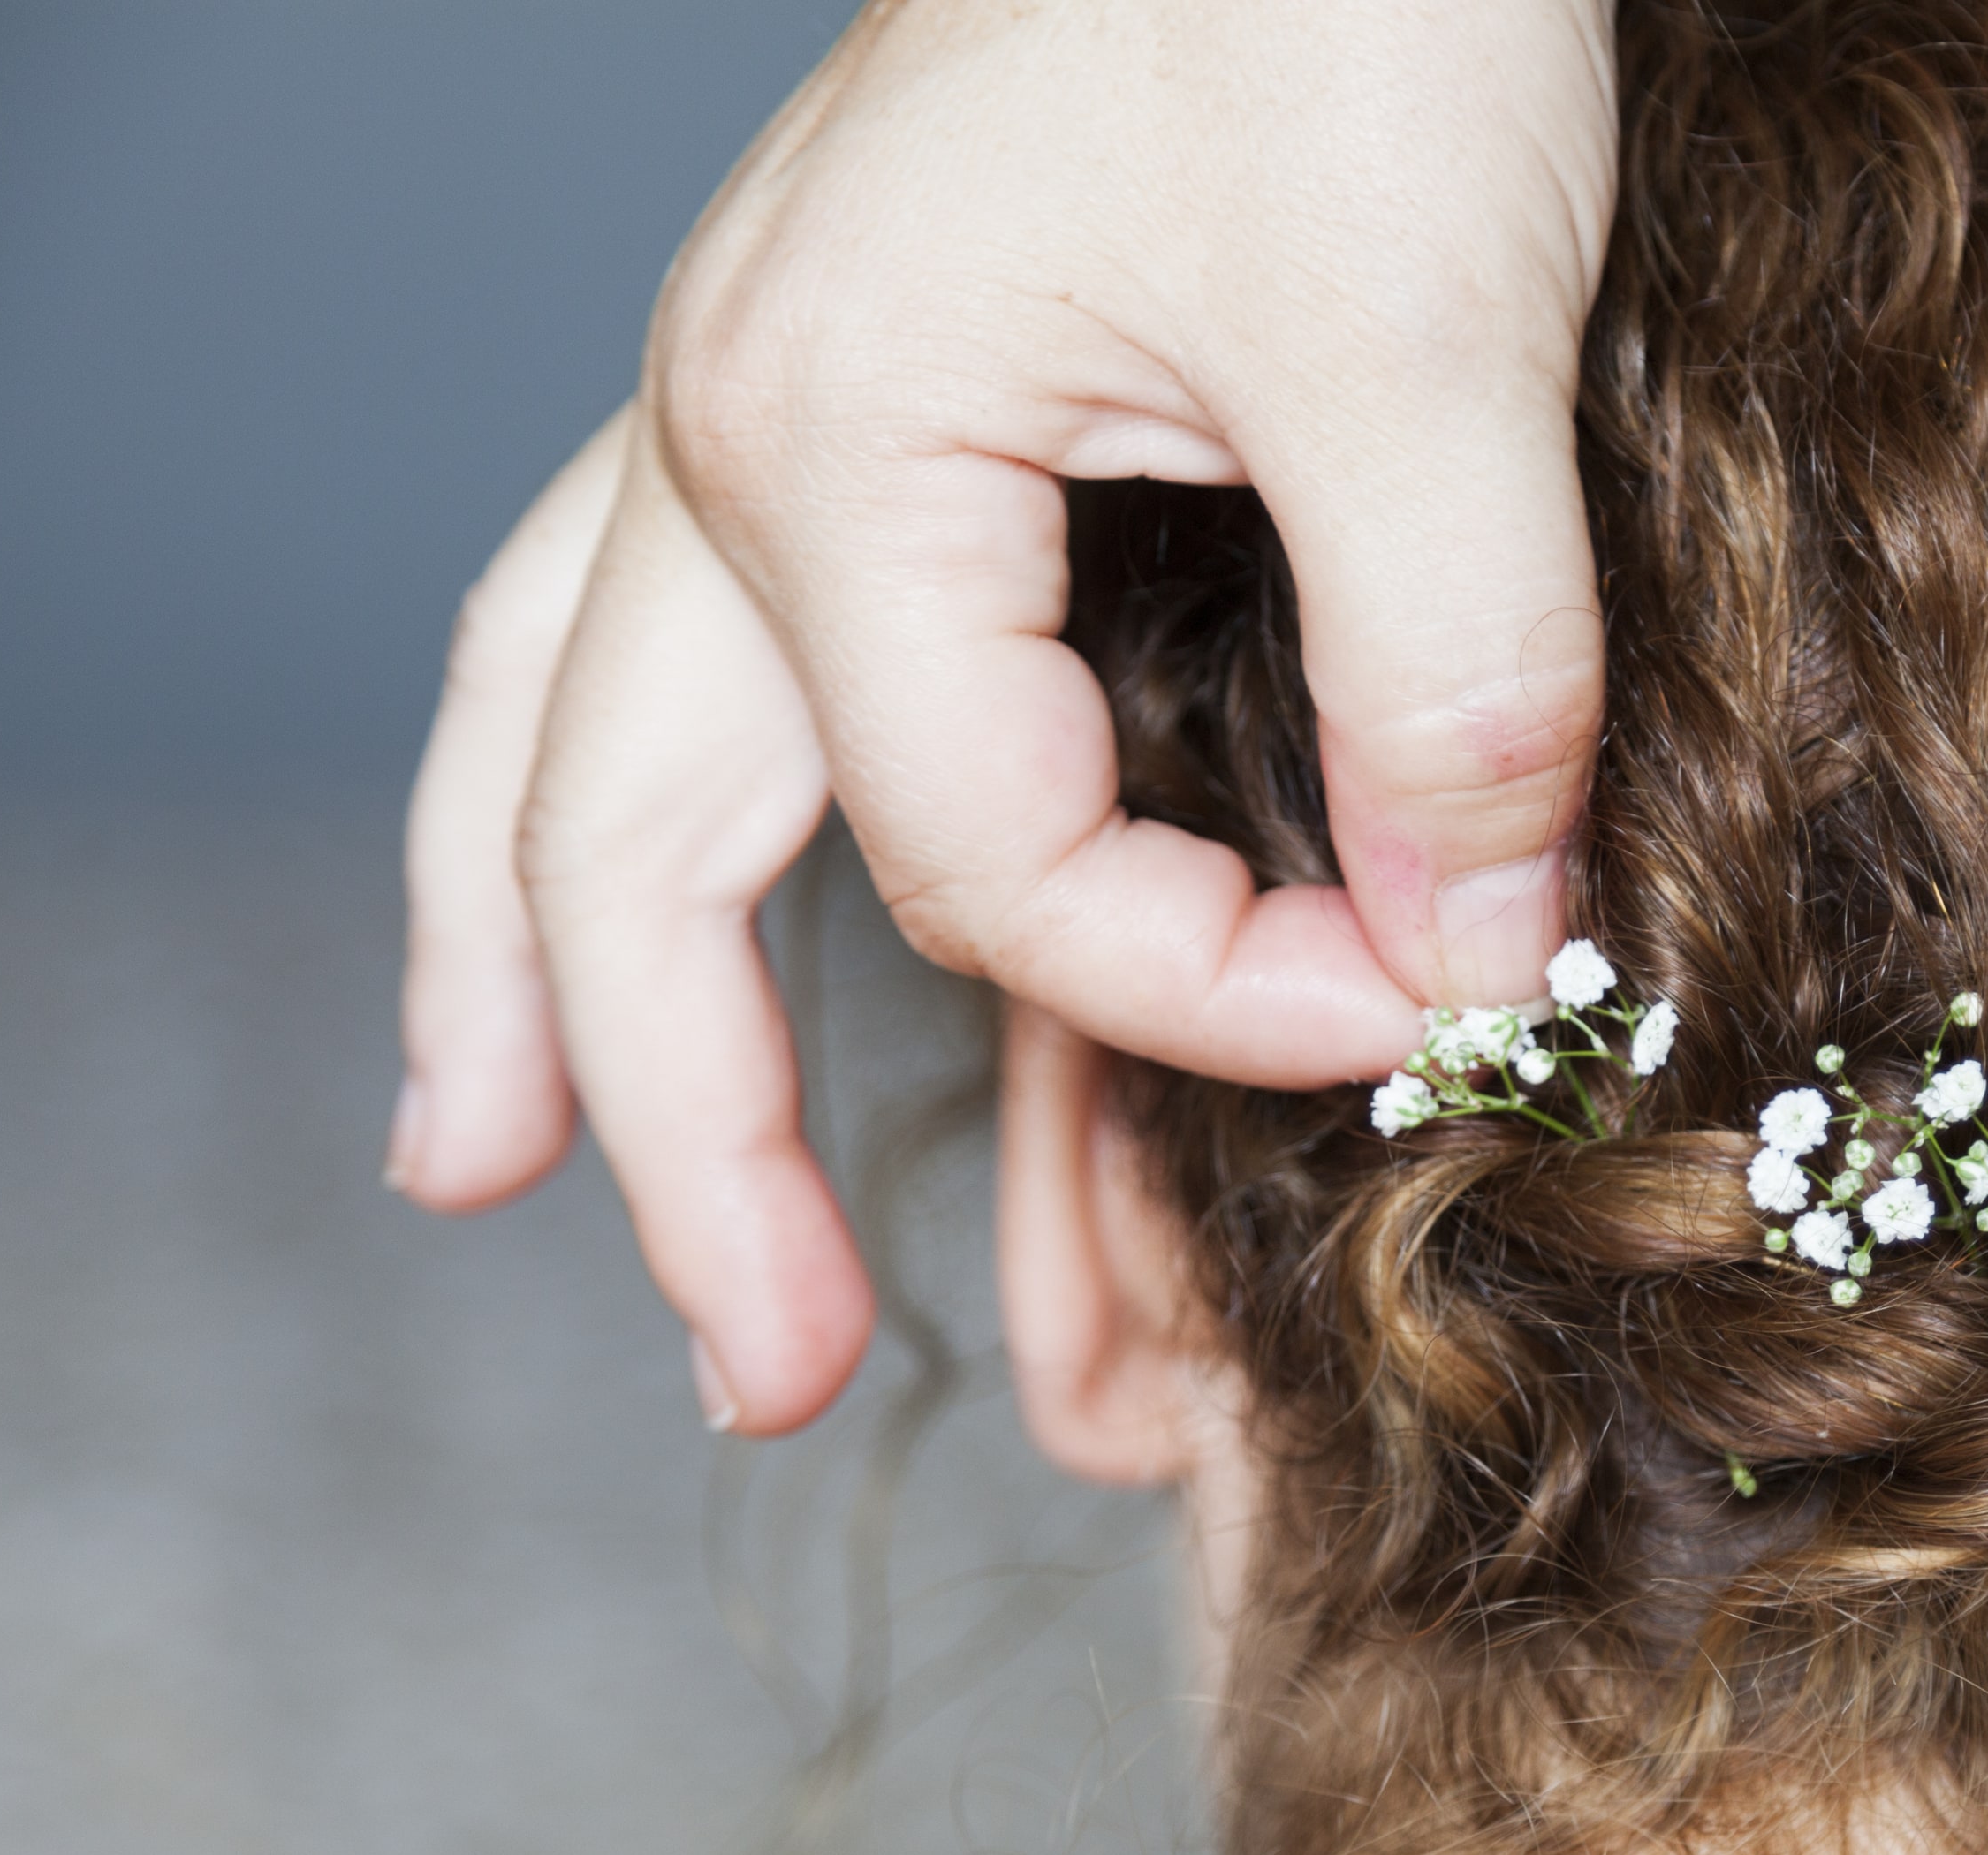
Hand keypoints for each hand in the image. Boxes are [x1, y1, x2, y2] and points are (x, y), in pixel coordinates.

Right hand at [392, 0, 1618, 1431]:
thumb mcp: (1433, 346)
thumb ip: (1451, 689)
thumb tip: (1487, 976)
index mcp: (830, 442)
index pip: (985, 864)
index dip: (1203, 993)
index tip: (1421, 1023)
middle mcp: (743, 441)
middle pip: (622, 864)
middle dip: (675, 1140)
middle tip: (750, 1374)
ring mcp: (779, 414)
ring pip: (580, 749)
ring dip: (550, 983)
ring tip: (500, 1181)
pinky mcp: (878, 399)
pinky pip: (673, 645)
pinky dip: (632, 809)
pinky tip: (599, 918)